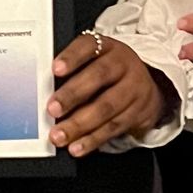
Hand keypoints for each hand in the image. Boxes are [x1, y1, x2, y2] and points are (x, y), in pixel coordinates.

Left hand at [48, 34, 175, 157]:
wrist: (148, 87)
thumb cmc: (109, 73)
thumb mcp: (95, 61)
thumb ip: (72, 72)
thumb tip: (44, 91)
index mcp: (107, 47)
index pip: (89, 46)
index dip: (72, 57)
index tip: (55, 69)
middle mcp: (123, 64)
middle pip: (99, 77)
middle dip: (72, 95)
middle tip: (52, 109)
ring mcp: (134, 88)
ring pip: (106, 108)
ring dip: (79, 124)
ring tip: (59, 135)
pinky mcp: (139, 113)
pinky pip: (113, 128)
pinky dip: (92, 140)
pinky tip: (77, 146)